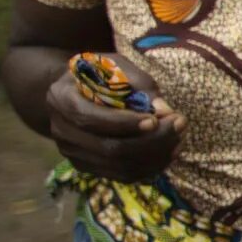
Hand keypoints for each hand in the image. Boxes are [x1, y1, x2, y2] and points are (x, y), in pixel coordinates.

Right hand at [45, 61, 180, 180]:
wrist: (77, 90)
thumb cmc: (100, 73)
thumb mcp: (116, 65)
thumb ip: (139, 83)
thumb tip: (164, 109)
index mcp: (61, 98)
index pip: (90, 118)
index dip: (124, 123)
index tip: (155, 119)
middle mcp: (61, 130)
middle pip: (108, 148)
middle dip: (150, 140)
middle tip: (180, 124)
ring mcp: (72, 153)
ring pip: (118, 166)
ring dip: (155, 156)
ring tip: (179, 139)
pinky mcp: (87, 167)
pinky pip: (122, 175)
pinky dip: (150, 167)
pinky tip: (169, 153)